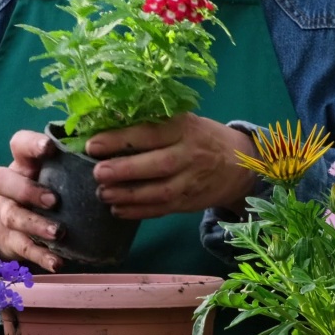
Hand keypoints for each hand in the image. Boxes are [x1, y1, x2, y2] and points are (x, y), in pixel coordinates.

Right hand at [0, 130, 64, 271]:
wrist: (9, 226)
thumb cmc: (43, 190)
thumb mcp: (53, 174)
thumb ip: (74, 166)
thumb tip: (116, 157)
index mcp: (23, 164)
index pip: (18, 145)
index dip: (30, 144)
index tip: (49, 148)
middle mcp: (9, 186)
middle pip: (1, 180)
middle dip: (27, 189)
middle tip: (53, 200)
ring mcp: (7, 213)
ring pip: (13, 216)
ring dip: (36, 224)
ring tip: (58, 233)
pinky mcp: (12, 240)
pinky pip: (24, 248)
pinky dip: (41, 256)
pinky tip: (56, 262)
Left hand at [84, 113, 257, 219]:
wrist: (240, 165)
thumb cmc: (202, 138)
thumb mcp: (185, 122)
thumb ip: (155, 127)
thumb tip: (107, 130)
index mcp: (186, 128)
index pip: (151, 133)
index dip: (121, 140)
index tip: (93, 145)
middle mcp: (191, 155)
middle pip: (157, 165)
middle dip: (124, 170)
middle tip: (97, 173)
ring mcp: (192, 181)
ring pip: (159, 192)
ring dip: (128, 195)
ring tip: (103, 194)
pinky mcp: (189, 202)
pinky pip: (162, 209)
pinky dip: (138, 212)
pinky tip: (118, 210)